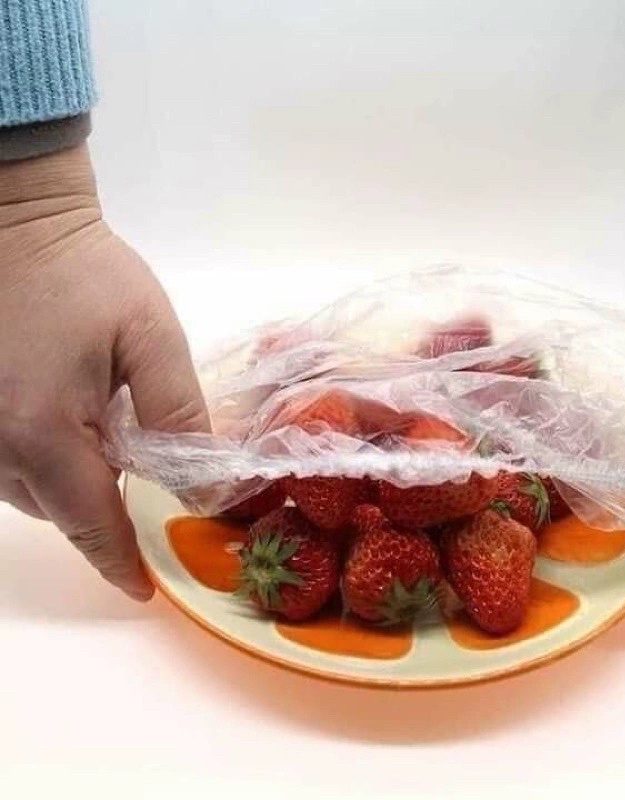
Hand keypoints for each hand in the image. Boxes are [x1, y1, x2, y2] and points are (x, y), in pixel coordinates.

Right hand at [0, 145, 208, 599]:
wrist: (13, 218)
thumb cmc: (86, 274)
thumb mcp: (151, 340)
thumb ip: (178, 416)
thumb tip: (201, 484)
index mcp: (44, 433)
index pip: (91, 524)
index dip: (120, 560)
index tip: (144, 586)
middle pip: (58, 510)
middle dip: (102, 513)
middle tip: (147, 491)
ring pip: (26, 490)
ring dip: (71, 486)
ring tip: (112, 448)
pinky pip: (4, 461)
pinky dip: (41, 461)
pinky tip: (69, 425)